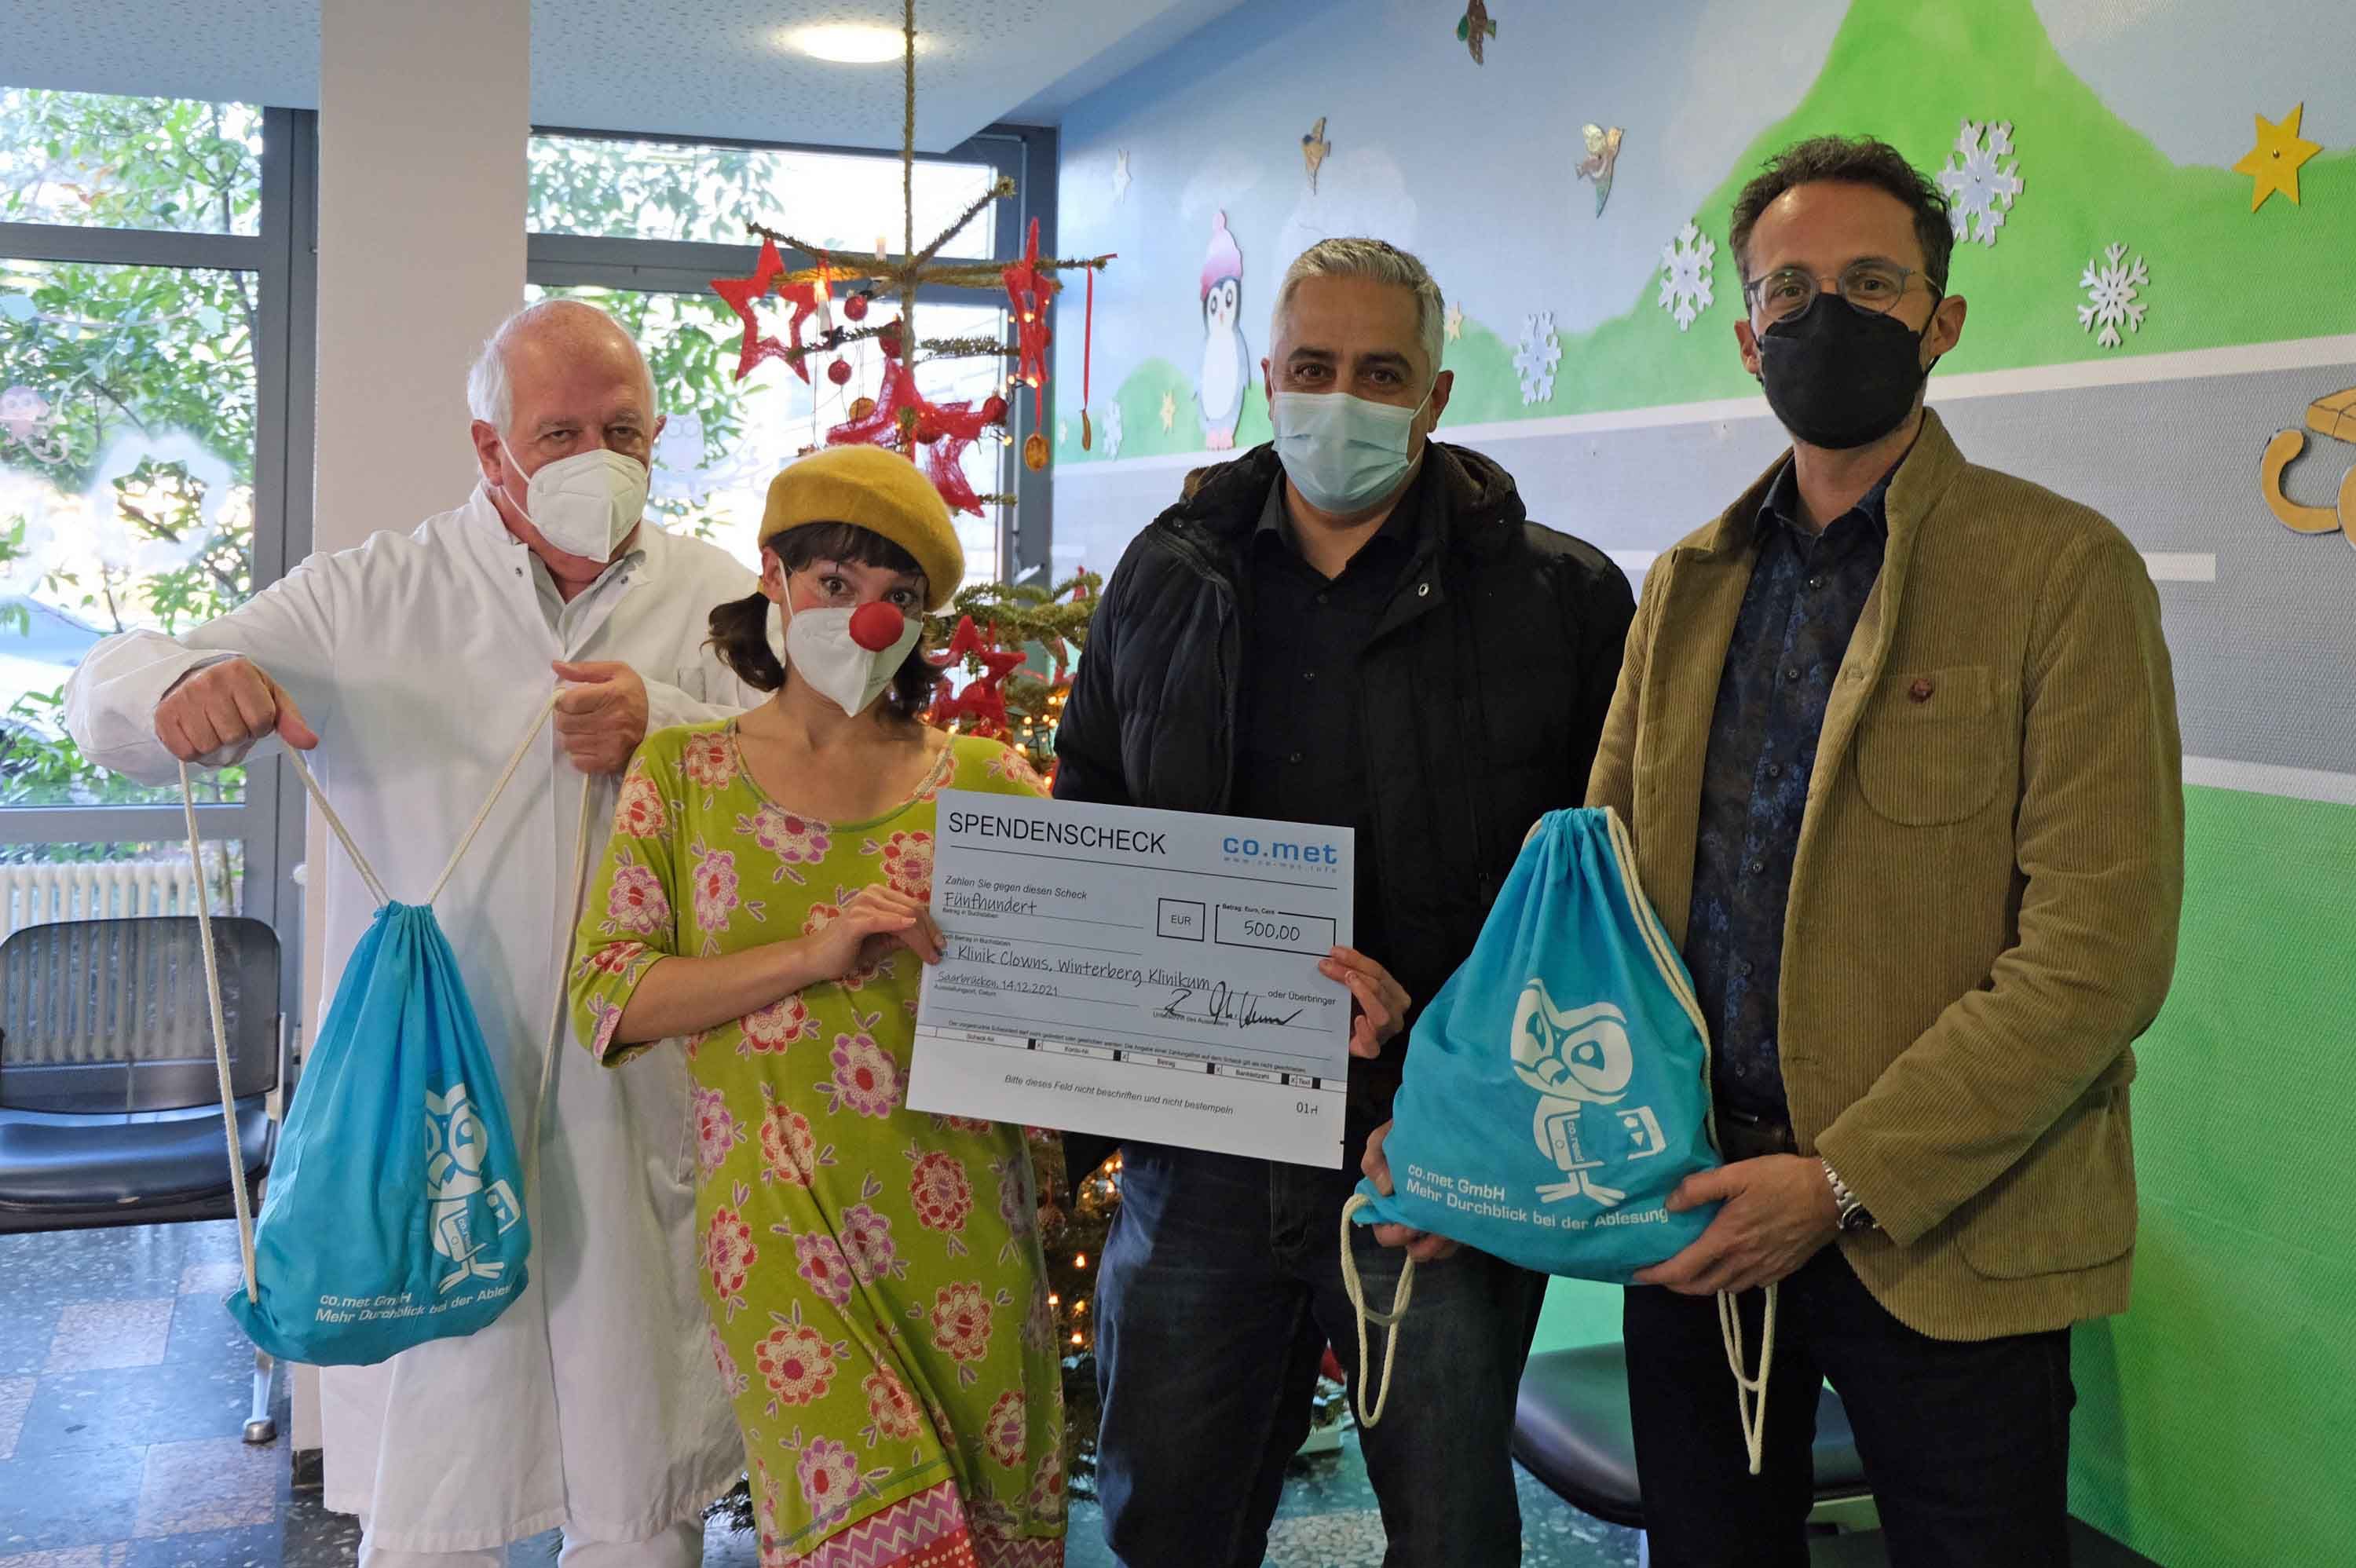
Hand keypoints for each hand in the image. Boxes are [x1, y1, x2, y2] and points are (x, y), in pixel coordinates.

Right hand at [156, 657, 315, 761]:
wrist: (191, 678)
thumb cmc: (237, 690)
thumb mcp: (269, 696)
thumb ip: (291, 720)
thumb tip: (309, 742)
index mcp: (239, 672)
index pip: (261, 720)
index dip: (260, 726)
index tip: (251, 715)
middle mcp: (208, 682)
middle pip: (234, 736)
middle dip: (238, 736)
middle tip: (230, 721)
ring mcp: (182, 699)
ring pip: (210, 746)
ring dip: (217, 745)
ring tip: (214, 726)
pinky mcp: (164, 716)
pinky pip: (187, 753)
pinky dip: (196, 751)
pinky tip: (197, 732)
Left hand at [552, 660, 649, 774]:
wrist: (659, 721)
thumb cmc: (634, 694)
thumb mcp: (615, 672)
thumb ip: (583, 669)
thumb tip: (555, 666)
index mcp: (612, 696)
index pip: (568, 702)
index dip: (563, 700)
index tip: (571, 700)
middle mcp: (611, 721)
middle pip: (564, 723)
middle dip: (566, 717)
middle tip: (577, 714)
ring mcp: (610, 744)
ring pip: (568, 742)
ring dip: (571, 735)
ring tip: (584, 728)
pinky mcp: (609, 762)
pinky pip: (577, 761)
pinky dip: (578, 753)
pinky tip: (590, 743)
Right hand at [802, 884, 942, 982]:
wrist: (818, 958)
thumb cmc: (850, 949)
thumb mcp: (884, 941)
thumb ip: (903, 934)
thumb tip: (929, 938)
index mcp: (879, 895)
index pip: (914, 906)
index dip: (931, 925)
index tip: (941, 943)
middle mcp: (872, 894)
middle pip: (913, 910)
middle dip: (930, 932)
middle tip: (940, 951)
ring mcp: (863, 905)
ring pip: (904, 917)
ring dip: (921, 938)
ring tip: (931, 955)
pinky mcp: (855, 921)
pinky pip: (882, 921)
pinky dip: (899, 925)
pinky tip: (911, 933)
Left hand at [1320, 946, 1409, 1059]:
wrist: (1346, 1040)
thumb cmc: (1352, 1011)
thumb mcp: (1355, 990)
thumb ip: (1351, 974)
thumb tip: (1334, 957)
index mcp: (1395, 995)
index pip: (1379, 973)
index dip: (1357, 960)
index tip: (1335, 952)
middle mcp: (1396, 1013)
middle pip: (1378, 988)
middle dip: (1353, 972)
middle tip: (1329, 965)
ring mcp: (1386, 1033)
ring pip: (1381, 1014)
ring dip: (1364, 994)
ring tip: (1348, 981)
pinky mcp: (1372, 1050)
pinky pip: (1372, 1043)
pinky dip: (1366, 1031)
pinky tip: (1357, 1020)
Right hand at [1359, 1120, 1459, 1261]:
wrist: (1452, 1122)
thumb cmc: (1416, 1130)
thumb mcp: (1386, 1137)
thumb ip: (1375, 1158)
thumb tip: (1385, 1188)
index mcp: (1386, 1194)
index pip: (1378, 1222)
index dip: (1388, 1229)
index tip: (1405, 1224)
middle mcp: (1406, 1209)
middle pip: (1401, 1240)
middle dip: (1410, 1241)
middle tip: (1422, 1230)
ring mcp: (1431, 1217)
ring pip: (1426, 1247)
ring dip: (1432, 1246)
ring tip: (1444, 1233)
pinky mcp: (1455, 1221)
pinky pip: (1451, 1243)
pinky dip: (1452, 1242)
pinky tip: (1458, 1229)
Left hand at [1631, 1154, 1839, 1295]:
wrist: (1831, 1196)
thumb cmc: (1782, 1180)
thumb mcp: (1737, 1174)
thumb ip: (1699, 1188)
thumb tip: (1670, 1204)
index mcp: (1726, 1239)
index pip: (1682, 1269)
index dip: (1657, 1275)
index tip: (1638, 1273)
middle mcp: (1742, 1262)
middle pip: (1701, 1287)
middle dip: (1676, 1285)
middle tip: (1662, 1272)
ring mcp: (1763, 1270)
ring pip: (1724, 1288)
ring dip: (1702, 1284)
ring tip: (1691, 1269)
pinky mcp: (1781, 1271)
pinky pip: (1747, 1285)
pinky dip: (1729, 1281)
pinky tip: (1727, 1267)